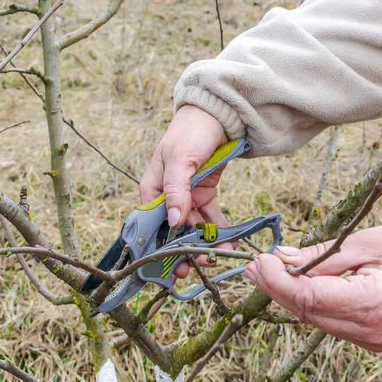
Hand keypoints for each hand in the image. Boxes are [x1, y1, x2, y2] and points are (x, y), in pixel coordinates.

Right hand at [140, 105, 230, 276]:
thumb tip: (173, 221)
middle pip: (173, 231)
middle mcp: (167, 197)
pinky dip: (218, 230)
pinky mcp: (204, 195)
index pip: (151, 225)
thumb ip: (177, 190)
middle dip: (185, 250)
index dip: (160, 247)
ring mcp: (187, 197)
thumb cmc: (190, 132)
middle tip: (198, 267)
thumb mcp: (180, 159)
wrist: (216, 115)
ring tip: (220, 257)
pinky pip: (210, 218)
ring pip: (194, 228)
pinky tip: (229, 243)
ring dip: (206, 244)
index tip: (171, 266)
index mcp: (152, 189)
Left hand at [244, 225, 381, 351]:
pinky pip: (330, 321)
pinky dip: (311, 303)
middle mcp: (369, 330)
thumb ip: (323, 254)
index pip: (308, 298)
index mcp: (372, 303)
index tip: (260, 261)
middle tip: (254, 265)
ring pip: (315, 319)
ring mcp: (370, 339)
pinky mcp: (370, 338)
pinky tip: (298, 283)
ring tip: (268, 271)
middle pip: (306, 312)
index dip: (277, 281)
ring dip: (289, 295)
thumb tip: (284, 258)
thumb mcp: (369, 241)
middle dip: (275, 288)